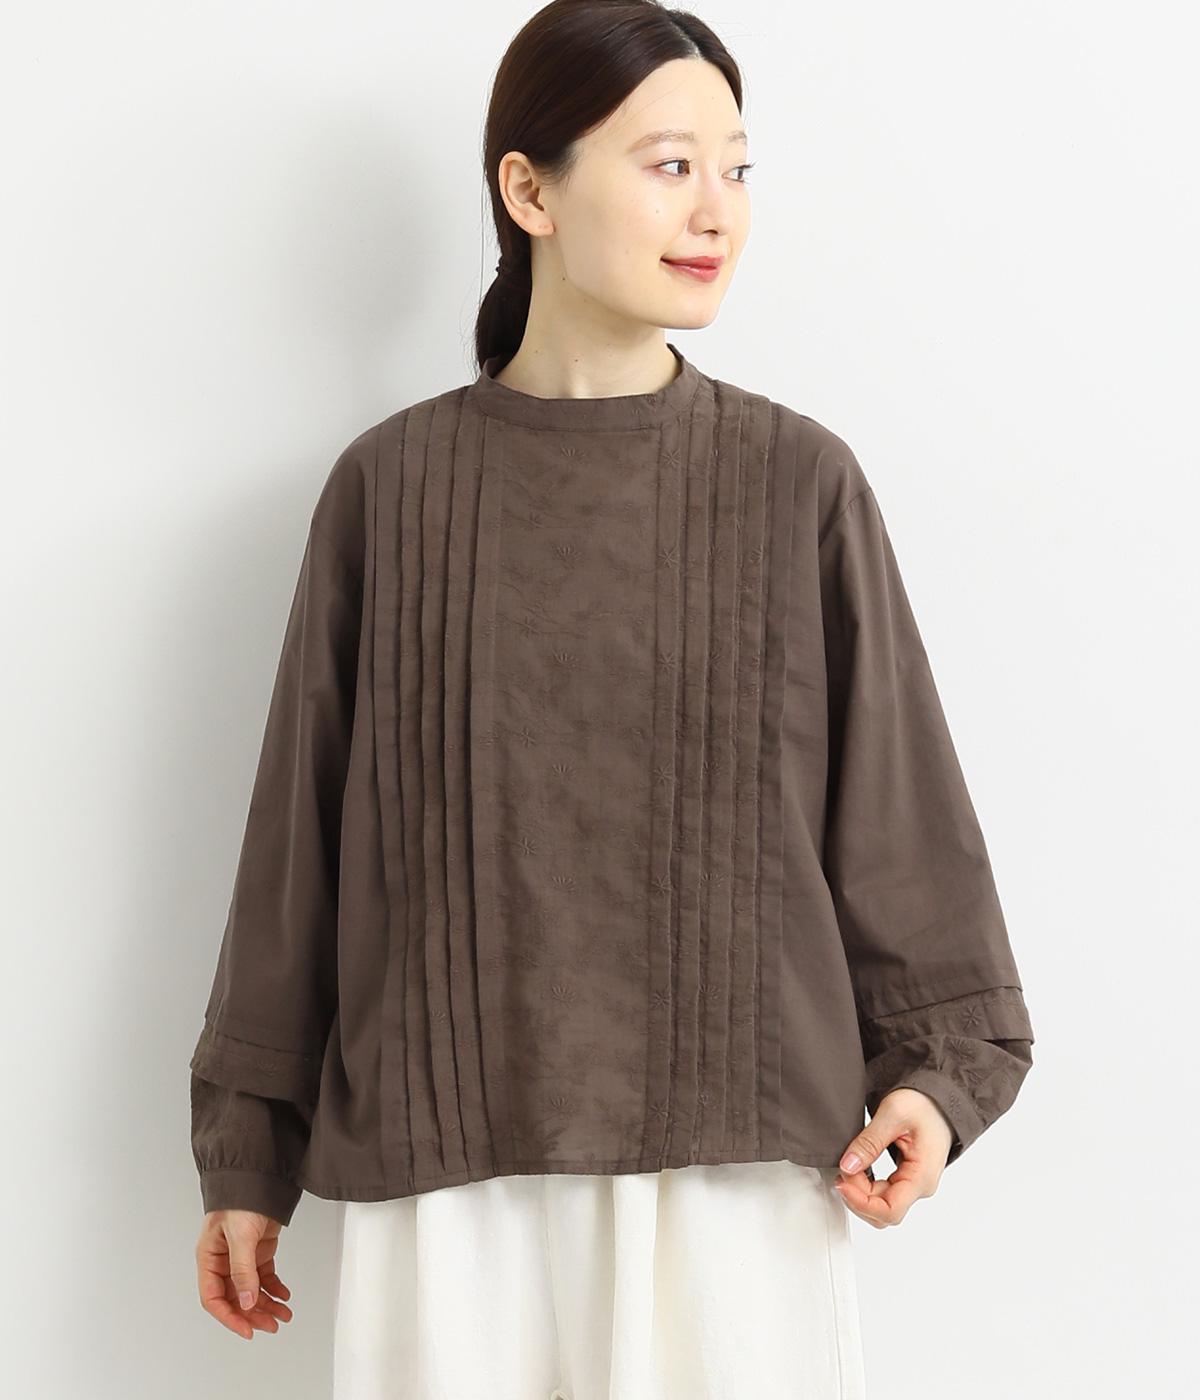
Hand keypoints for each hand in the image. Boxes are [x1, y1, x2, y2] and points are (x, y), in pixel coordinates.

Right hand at [195, 1209, 293, 1338]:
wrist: (260, 1175)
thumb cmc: (240, 1199)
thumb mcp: (240, 1236)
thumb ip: (243, 1270)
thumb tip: (247, 1301)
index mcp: (209, 1258)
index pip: (214, 1298)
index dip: (230, 1317)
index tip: (247, 1329)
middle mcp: (223, 1261)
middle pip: (235, 1298)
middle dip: (253, 1314)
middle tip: (271, 1325)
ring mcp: (241, 1257)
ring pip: (251, 1291)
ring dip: (267, 1304)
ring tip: (283, 1314)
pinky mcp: (258, 1251)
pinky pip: (264, 1277)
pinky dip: (275, 1288)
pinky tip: (284, 1295)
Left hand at [833, 1087, 954, 1226]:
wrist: (939, 1099)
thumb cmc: (925, 1104)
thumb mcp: (893, 1114)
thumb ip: (870, 1142)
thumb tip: (848, 1166)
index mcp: (922, 1177)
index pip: (890, 1211)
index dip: (861, 1203)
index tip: (842, 1183)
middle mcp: (920, 1187)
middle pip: (882, 1212)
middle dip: (857, 1196)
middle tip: (843, 1170)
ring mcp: (913, 1184)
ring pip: (881, 1205)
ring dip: (859, 1193)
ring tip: (847, 1168)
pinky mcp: (905, 1178)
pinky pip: (883, 1193)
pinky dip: (865, 1187)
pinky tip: (856, 1170)